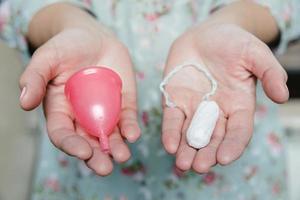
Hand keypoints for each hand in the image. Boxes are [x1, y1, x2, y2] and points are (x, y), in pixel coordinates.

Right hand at [19, 28, 140, 175]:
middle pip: (88, 141)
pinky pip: (127, 118)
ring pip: (110, 135)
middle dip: (96, 156)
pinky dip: (131, 127)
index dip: (71, 145)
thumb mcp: (47, 58)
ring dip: (116, 147)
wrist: (93, 36)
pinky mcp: (123, 103)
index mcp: (61, 110)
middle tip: (105, 168)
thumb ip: (34, 77)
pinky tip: (133, 134)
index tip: (83, 151)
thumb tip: (24, 102)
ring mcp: (105, 111)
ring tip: (123, 156)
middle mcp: (83, 116)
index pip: (63, 134)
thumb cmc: (66, 46)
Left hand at [161, 23, 287, 172]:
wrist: (205, 35)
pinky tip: (169, 146)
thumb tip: (282, 96)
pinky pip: (172, 119)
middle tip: (199, 167)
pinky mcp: (175, 100)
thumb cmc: (233, 42)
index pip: (238, 131)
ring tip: (182, 164)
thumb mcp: (254, 53)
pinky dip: (171, 133)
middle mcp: (216, 112)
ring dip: (186, 150)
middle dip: (206, 154)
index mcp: (238, 105)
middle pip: (213, 138)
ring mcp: (194, 107)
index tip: (225, 158)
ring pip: (190, 134)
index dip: (233, 145)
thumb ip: (269, 72)